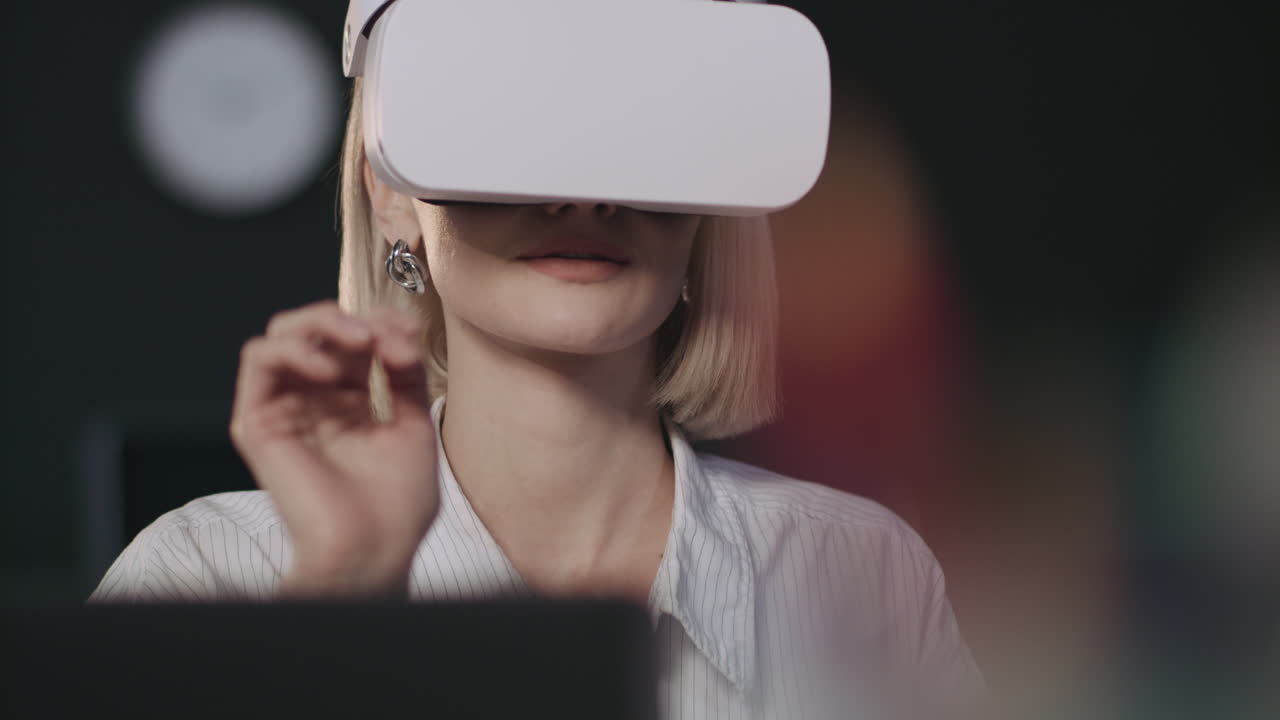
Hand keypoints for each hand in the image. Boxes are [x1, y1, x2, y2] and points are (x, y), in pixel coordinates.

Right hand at [229, 300, 438, 597]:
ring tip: (359, 342)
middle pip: (316, 329)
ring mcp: (285, 410)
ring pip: (282, 334)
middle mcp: (314, 403)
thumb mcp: (413, 425)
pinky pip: (258, 360)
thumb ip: (405, 374)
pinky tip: (328, 370)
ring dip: (321, 323)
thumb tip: (398, 328)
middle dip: (353, 320)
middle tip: (380, 338)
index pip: (354, 339)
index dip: (383, 326)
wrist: (375, 548)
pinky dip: (293, 348)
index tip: (410, 342)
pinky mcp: (258, 422)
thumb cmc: (397, 505)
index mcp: (350, 404)